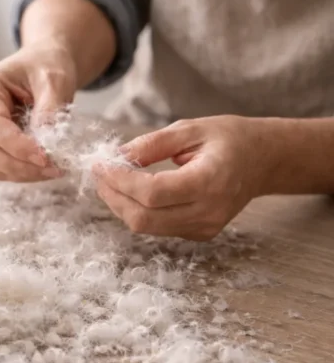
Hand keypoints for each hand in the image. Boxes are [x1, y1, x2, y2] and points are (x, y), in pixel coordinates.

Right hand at [0, 41, 77, 181]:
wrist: (45, 65)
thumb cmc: (46, 65)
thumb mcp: (54, 78)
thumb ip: (49, 108)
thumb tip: (46, 143)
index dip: (17, 145)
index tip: (45, 157)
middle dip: (21, 165)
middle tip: (55, 169)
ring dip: (24, 173)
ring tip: (56, 169)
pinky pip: (4, 169)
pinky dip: (25, 173)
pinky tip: (48, 168)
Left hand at [92, 115, 276, 240]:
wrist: (262, 160)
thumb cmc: (229, 139)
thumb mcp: (190, 129)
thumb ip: (151, 144)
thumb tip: (115, 157)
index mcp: (210, 181)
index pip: (153, 193)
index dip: (120, 181)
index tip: (101, 164)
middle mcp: (208, 212)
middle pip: (144, 218)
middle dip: (113, 196)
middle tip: (100, 173)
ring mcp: (204, 228)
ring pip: (146, 227)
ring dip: (120, 205)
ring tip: (110, 180)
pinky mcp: (199, 234)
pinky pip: (157, 228)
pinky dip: (137, 211)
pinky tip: (131, 191)